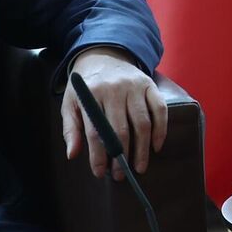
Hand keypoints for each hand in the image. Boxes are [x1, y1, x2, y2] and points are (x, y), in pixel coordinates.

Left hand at [61, 48, 166, 178]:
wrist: (104, 56)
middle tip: (121, 175)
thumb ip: (71, 129)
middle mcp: (114, 89)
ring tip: (139, 167)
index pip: (95, 131)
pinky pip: (160, 110)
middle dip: (121, 157)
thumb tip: (73, 155)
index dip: (98, 156)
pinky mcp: (150, 85)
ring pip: (142, 123)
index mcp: (91, 94)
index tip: (100, 173)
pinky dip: (160, 130)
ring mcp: (134, 86)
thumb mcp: (71, 103)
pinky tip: (156, 147)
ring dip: (142, 149)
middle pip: (120, 130)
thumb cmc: (87, 86)